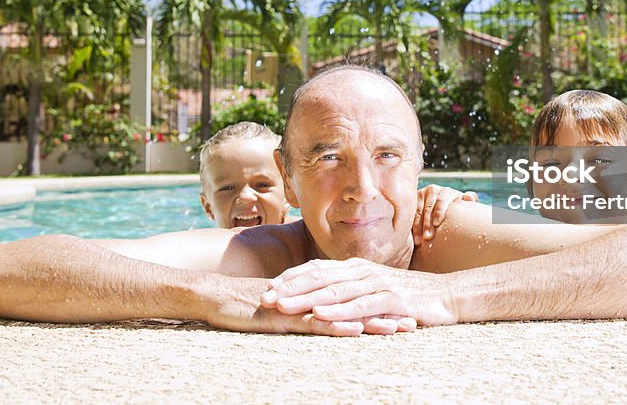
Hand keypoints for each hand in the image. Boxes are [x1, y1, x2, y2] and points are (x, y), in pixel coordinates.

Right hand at [199, 275, 415, 336]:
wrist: (211, 294)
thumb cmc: (242, 304)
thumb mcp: (279, 311)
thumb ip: (301, 313)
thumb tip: (320, 319)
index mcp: (312, 296)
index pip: (352, 301)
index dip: (377, 306)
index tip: (404, 313)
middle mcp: (310, 297)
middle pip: (355, 305)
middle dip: (385, 313)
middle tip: (415, 321)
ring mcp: (298, 306)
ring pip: (341, 313)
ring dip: (371, 321)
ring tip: (398, 329)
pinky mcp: (283, 316)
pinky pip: (313, 323)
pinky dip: (336, 326)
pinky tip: (356, 331)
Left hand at [260, 257, 458, 327]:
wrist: (449, 296)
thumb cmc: (410, 296)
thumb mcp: (376, 289)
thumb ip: (353, 290)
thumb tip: (325, 298)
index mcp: (358, 267)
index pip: (318, 269)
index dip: (292, 277)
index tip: (269, 287)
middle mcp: (364, 271)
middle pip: (320, 277)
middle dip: (290, 288)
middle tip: (264, 297)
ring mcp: (378, 283)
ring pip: (335, 290)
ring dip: (306, 299)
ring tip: (283, 306)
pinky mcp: (392, 299)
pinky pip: (361, 305)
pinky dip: (339, 310)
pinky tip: (321, 315)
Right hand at [414, 184, 477, 243]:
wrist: (443, 207)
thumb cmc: (455, 209)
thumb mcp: (462, 205)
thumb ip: (468, 201)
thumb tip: (469, 197)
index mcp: (446, 191)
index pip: (441, 200)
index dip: (439, 212)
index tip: (437, 224)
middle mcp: (432, 190)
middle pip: (428, 208)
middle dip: (427, 224)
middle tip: (428, 237)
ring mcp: (420, 194)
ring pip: (417, 212)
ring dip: (417, 228)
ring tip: (418, 241)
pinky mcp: (412, 201)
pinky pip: (409, 214)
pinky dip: (410, 226)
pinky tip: (411, 236)